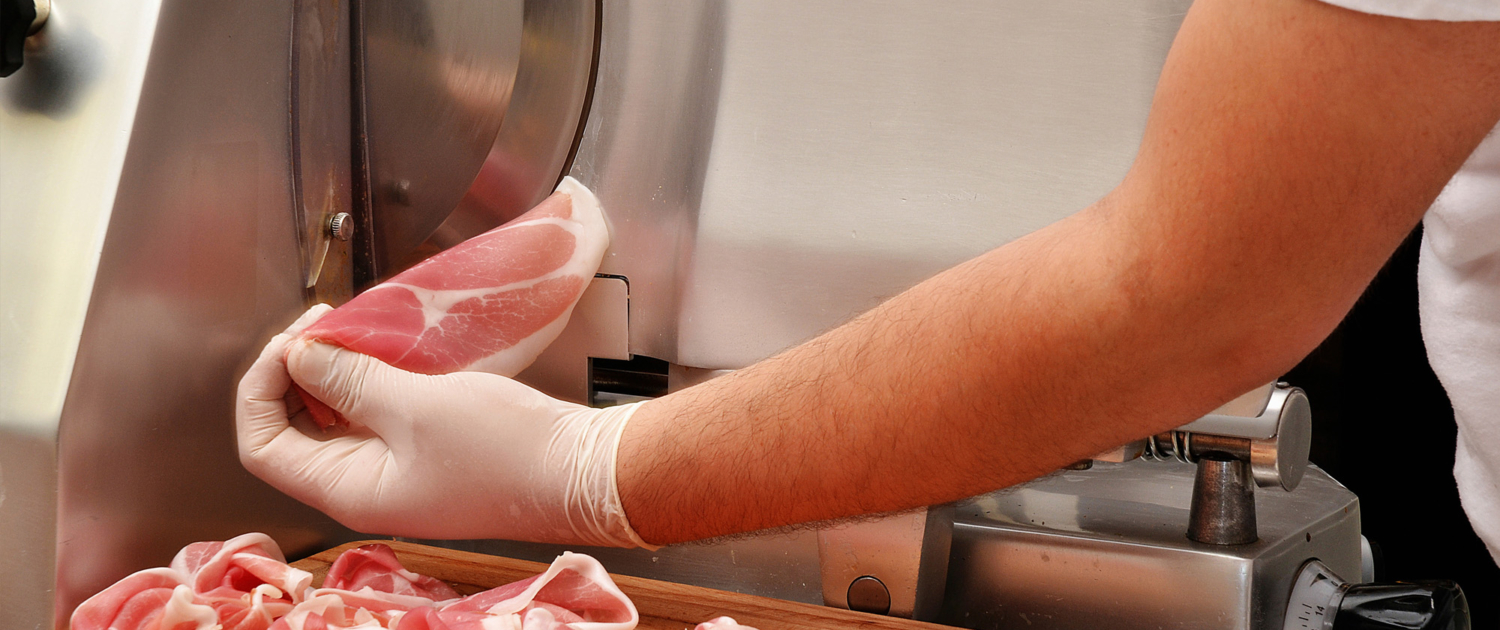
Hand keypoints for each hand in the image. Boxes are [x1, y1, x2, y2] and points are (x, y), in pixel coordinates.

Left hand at [235, 307, 652, 547]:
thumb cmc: (507, 450)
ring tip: (354, 326)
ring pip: (334, 418)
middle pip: (292, 428)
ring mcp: (397, 469)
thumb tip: (298, 355)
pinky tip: (387, 346)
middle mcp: (364, 486)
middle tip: (323, 322)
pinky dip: (370, 377)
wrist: (583, 472)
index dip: (260, 387)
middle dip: (296, 370)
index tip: (290, 340)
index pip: (261, 444)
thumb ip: (349, 379)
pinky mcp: (427, 450)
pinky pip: (375, 413)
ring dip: (334, 370)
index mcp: (348, 490)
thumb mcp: (417, 405)